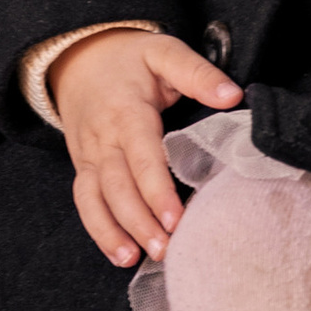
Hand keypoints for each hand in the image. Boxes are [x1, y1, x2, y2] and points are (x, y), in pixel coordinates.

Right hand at [49, 26, 239, 270]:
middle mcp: (103, 138)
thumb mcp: (163, 51)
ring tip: (139, 259)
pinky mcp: (84, 168)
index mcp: (126, 111)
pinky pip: (84, 202)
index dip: (157, 190)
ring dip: (115, 232)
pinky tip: (121, 254)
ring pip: (96, 198)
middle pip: (118, 185)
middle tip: (167, 250)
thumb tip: (232, 95)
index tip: (177, 218)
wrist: (78, 58)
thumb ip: (197, 73)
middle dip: (140, 221)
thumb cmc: (128, 59)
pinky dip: (98, 230)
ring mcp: (90, 155)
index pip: (141, 156)